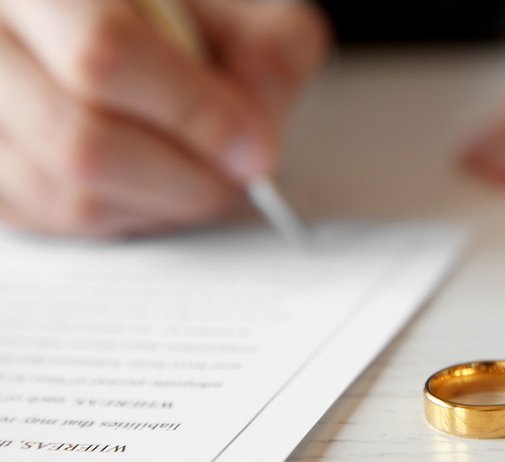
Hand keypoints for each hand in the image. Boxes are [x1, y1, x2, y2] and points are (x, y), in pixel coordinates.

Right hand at [0, 0, 325, 236]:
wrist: (140, 29)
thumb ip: (268, 56)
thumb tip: (252, 144)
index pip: (105, 57)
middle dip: (184, 176)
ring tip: (202, 173)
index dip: (192, 115)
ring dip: (159, 202)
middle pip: (80, 142)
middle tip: (238, 173)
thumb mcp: (245, 14)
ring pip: (65, 193)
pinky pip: (56, 219)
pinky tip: (156, 182)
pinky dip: (125, 214)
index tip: (253, 149)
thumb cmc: (187, 18)